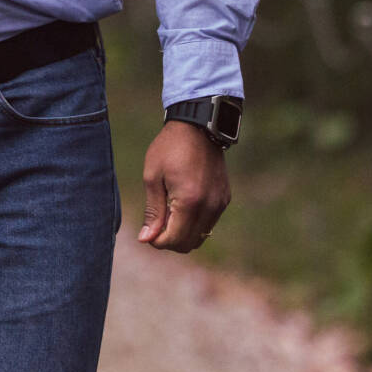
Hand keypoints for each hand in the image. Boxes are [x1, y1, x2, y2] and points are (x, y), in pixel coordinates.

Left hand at [138, 119, 230, 252]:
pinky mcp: (224, 199)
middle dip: (170, 241)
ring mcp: (220, 203)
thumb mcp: (153, 177)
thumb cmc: (169, 149)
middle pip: (190, 243)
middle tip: (155, 227)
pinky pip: (209, 223)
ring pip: (202, 236)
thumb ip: (153, 211)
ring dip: (183, 234)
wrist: (198, 128)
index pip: (176, 239)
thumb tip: (146, 239)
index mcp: (190, 201)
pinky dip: (194, 224)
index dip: (158, 242)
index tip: (147, 234)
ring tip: (166, 216)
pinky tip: (180, 208)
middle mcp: (210, 206)